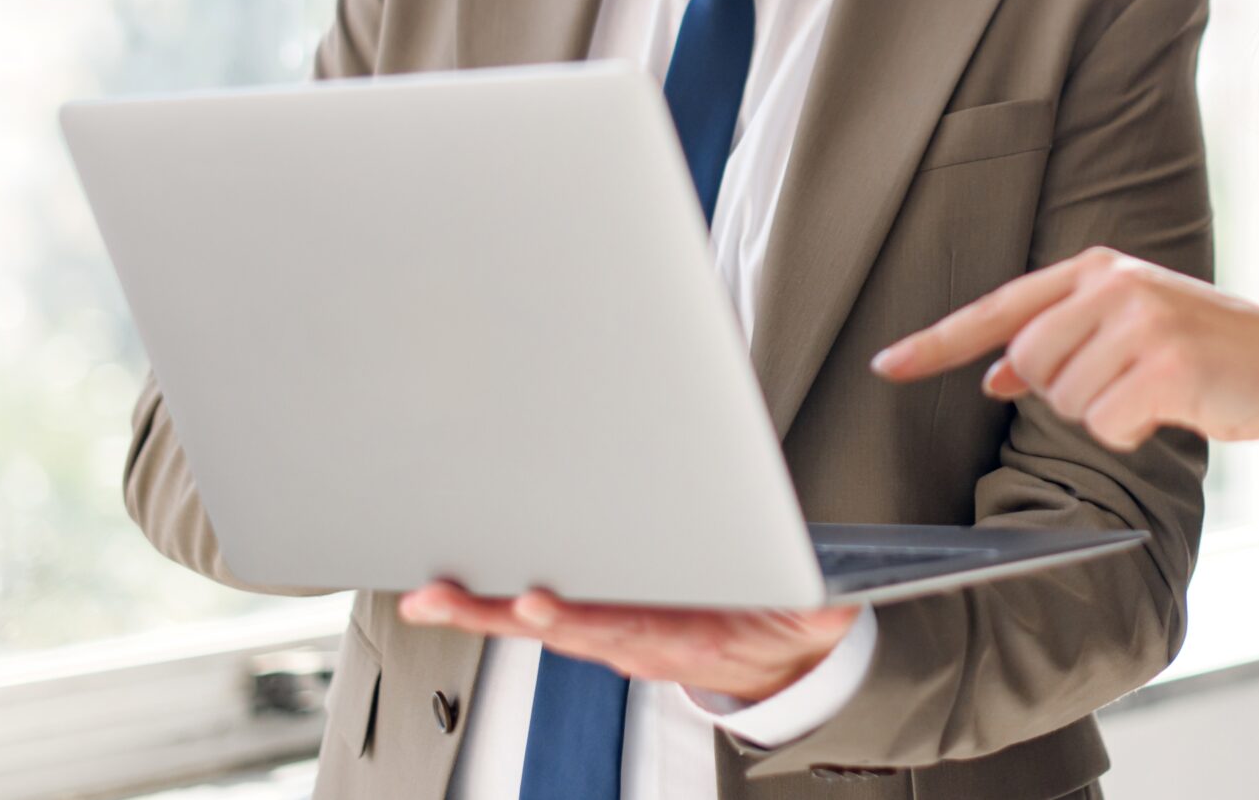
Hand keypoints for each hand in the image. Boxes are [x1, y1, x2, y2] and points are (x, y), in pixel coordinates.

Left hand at [397, 584, 859, 703]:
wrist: (787, 664)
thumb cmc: (790, 622)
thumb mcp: (816, 610)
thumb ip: (814, 602)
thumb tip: (828, 597)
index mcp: (689, 636)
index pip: (624, 626)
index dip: (578, 617)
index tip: (537, 602)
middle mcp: (643, 643)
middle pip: (563, 627)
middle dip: (497, 611)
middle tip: (440, 596)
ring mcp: (624, 642)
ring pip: (548, 626)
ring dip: (485, 611)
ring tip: (430, 595)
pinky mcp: (615, 634)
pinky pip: (557, 625)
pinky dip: (507, 611)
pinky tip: (466, 597)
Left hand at [870, 247, 1258, 452]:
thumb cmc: (1205, 351)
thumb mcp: (1129, 327)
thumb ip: (1061, 340)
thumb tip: (995, 373)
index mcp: (1096, 269)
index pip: (998, 308)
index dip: (939, 342)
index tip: (887, 365)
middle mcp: (1112, 284)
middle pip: (1029, 365)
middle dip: (1065, 393)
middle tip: (1123, 383)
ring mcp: (1140, 321)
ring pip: (1065, 401)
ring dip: (1102, 415)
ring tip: (1153, 391)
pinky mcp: (1165, 365)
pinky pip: (1105, 425)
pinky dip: (1129, 433)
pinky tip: (1167, 410)